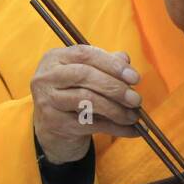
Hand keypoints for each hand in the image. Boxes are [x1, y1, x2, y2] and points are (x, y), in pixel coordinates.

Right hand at [31, 45, 141, 163]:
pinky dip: (115, 128)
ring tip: (134, 116)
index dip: (112, 64)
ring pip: (87, 100)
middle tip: (136, 99)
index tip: (134, 77)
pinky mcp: (54, 123)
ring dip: (116, 109)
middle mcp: (47, 77)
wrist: (53, 129)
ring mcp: (48, 100)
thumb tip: (125, 59)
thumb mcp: (88, 76)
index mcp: (55, 58)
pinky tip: (131, 130)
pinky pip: (90, 123)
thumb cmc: (74, 95)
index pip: (85, 54)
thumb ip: (106, 64)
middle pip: (85, 76)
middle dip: (115, 87)